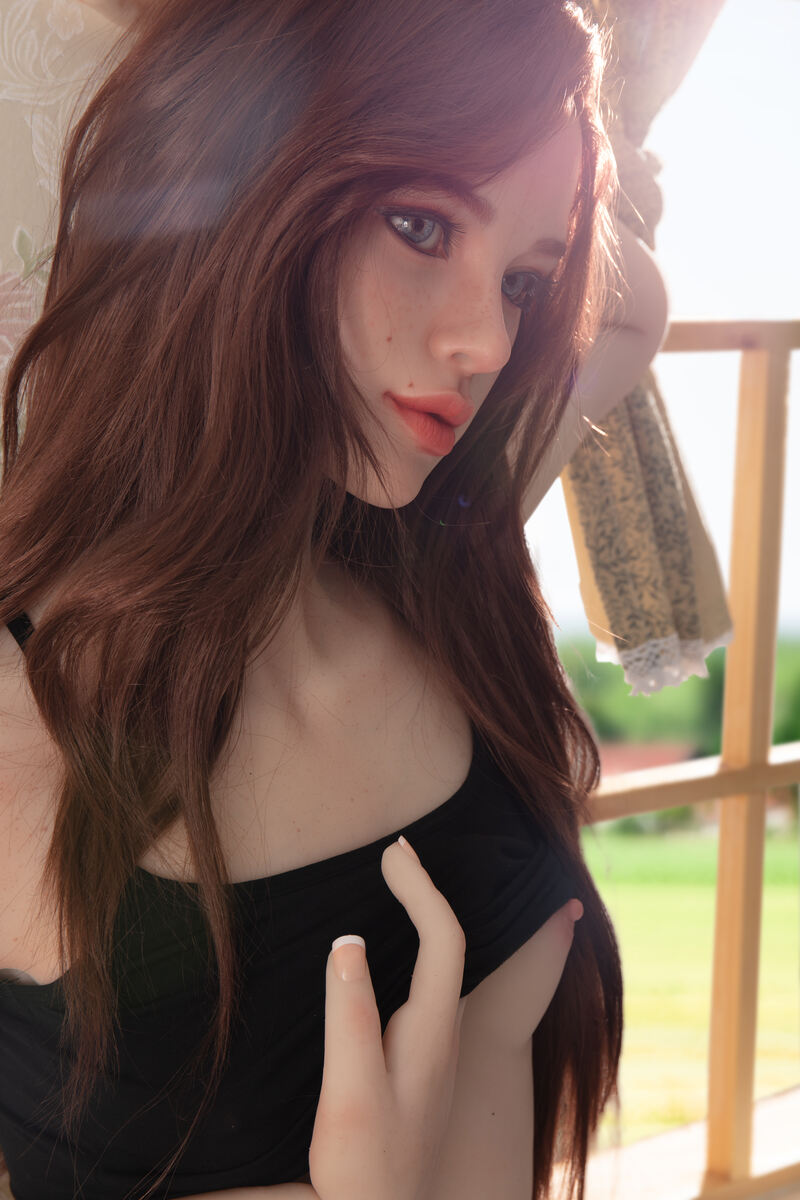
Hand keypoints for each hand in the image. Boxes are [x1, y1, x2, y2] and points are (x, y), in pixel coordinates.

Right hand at [308, 837, 466, 1199]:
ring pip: (444, 965)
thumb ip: (349, 1018)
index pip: (443, 939)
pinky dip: (417, 947)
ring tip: (397, 885)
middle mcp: (441, 1035)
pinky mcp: (418, 1063)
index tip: (393, 852)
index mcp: (430, 1034)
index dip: (421, 889)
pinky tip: (394, 952)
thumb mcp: (350, 1093)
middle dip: (425, 890)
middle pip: (450, 944)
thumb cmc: (363, 1164)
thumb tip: (346, 942)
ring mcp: (432, 1050)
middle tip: (393, 854)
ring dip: (425, 916)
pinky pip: (428, 984)